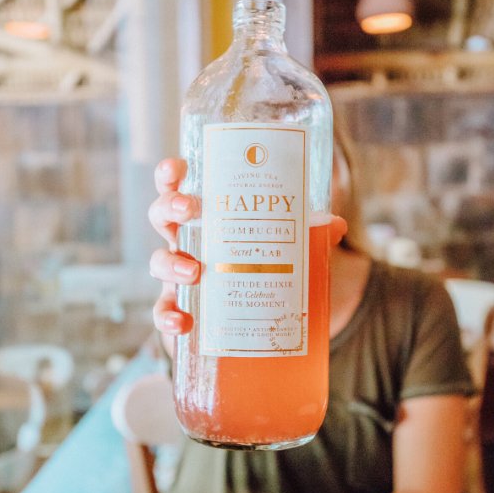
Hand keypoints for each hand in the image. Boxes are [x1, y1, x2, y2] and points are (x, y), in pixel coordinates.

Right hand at [149, 157, 347, 337]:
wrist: (271, 315)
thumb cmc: (270, 264)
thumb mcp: (292, 245)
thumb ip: (311, 234)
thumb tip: (335, 224)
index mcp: (209, 216)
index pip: (181, 187)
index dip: (171, 174)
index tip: (178, 168)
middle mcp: (189, 241)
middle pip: (162, 216)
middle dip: (170, 207)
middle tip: (191, 210)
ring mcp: (181, 277)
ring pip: (158, 262)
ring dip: (171, 263)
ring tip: (195, 270)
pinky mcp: (183, 310)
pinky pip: (163, 314)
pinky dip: (168, 319)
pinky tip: (185, 324)